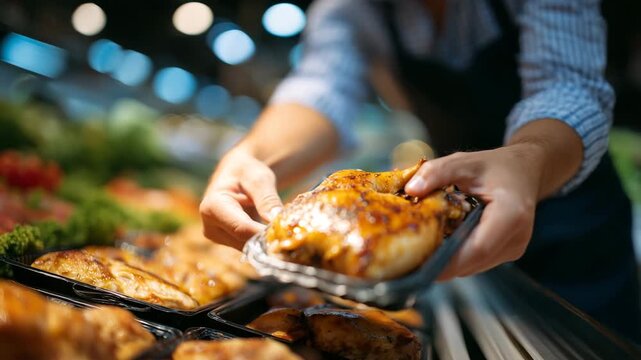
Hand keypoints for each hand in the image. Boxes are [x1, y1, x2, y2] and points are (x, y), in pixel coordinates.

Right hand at [200, 148, 282, 249]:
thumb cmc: (247, 171)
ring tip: (290, 234)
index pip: (241, 228)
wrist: (239, 174)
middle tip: (295, 237)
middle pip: (245, 242)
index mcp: (212, 207)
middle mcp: (211, 226)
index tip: (288, 236)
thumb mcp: (259, 178)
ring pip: (250, 248)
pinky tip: (281, 236)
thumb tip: (276, 219)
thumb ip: (267, 198)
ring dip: (269, 243)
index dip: (265, 234)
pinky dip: (266, 243)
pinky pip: (251, 248)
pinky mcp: (229, 243)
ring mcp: (219, 237)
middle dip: (270, 240)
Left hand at [404, 143, 545, 279]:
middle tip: (406, 259)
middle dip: (439, 263)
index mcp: (511, 214)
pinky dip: (455, 256)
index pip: (477, 248)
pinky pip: (475, 261)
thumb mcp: (464, 162)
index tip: (417, 263)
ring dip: (446, 261)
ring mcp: (513, 249)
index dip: (447, 260)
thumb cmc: (494, 166)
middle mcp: (516, 237)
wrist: (524, 172)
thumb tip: (411, 189)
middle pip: (472, 261)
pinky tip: (438, 243)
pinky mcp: (506, 253)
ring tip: (418, 249)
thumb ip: (437, 172)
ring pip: (472, 265)